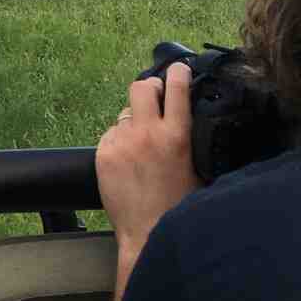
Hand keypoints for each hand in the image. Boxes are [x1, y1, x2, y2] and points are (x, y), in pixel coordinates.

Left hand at [96, 62, 200, 254]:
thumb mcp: (198, 169)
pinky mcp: (102, 152)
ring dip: (134, 121)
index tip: (179, 68)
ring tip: (142, 146)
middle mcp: (147, 134)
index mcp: (176, 136)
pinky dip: (119, 141)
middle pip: (141, 86)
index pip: (177, 88)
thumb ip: (192, 139)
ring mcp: (122, 142)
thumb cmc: (178, 206)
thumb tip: (189, 118)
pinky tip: (128, 160)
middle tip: (154, 98)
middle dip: (148, 88)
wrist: (147, 232)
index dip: (178, 72)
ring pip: (125, 114)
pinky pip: (111, 134)